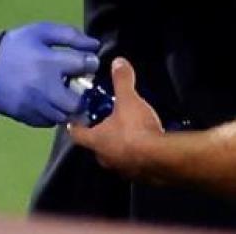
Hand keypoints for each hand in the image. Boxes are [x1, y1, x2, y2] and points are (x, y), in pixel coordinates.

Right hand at [0, 22, 99, 126]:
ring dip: (69, 105)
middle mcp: (44, 88)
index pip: (84, 66)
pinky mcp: (26, 117)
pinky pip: (49, 122)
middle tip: (79, 84)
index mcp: (48, 63)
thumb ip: (70, 36)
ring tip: (64, 93)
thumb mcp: (40, 32)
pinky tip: (51, 101)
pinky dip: (55, 114)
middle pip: (78, 102)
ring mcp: (34, 106)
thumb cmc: (14, 46)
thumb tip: (94, 45)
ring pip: (64, 116)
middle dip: (83, 93)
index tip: (87, 62)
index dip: (91, 63)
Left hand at [69, 57, 163, 179]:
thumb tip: (117, 61)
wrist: (159, 158)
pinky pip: (133, 162)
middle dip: (102, 133)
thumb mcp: (129, 100)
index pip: (76, 133)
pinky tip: (147, 144)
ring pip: (115, 154)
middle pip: (96, 145)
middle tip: (109, 119)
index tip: (75, 117)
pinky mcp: (138, 174)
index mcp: (95, 140)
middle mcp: (103, 157)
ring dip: (120, 144)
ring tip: (131, 131)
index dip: (75, 123)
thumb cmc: (135, 129)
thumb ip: (122, 82)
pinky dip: (136, 153)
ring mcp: (121, 168)